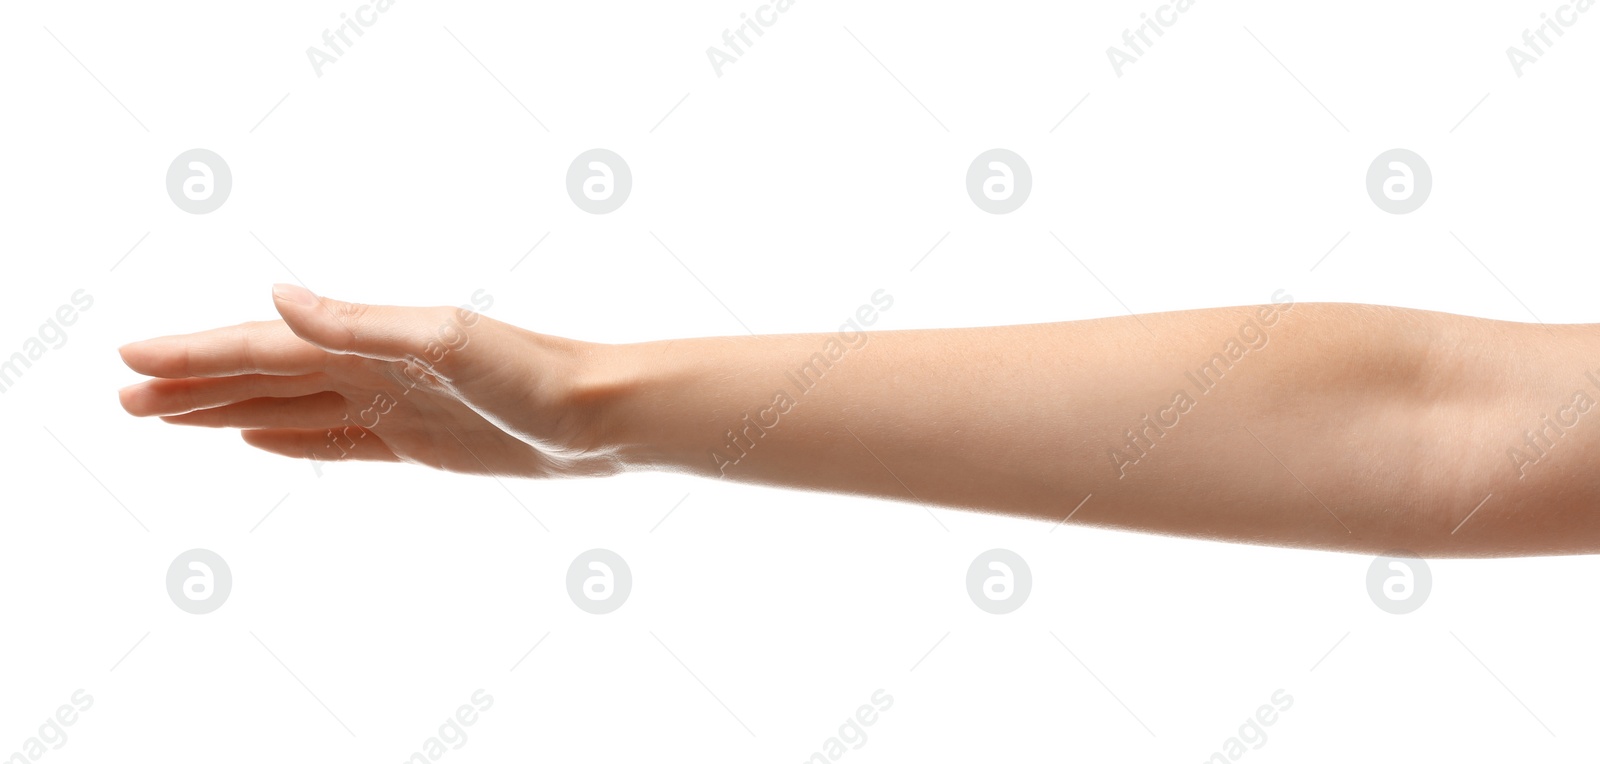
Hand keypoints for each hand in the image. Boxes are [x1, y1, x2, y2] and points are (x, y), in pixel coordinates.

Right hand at [118, 284, 617, 477]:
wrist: (598, 415)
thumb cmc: (533, 372)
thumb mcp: (446, 340)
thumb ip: (361, 322)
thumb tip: (277, 296)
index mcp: (369, 341)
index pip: (262, 348)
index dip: (194, 354)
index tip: (129, 359)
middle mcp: (371, 368)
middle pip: (262, 376)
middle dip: (192, 385)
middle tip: (122, 396)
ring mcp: (391, 406)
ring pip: (287, 408)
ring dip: (225, 410)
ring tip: (166, 415)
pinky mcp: (417, 443)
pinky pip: (334, 442)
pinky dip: (289, 438)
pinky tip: (254, 437)